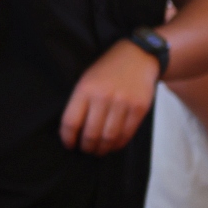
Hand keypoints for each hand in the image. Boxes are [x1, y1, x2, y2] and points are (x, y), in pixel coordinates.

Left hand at [60, 39, 159, 154]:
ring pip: (109, 137)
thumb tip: (73, 132)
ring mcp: (123, 103)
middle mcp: (103, 96)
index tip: (69, 144)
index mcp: (85, 89)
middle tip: (85, 150)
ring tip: (98, 151)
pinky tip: (113, 145)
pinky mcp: (139, 108)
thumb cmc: (106, 71)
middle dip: (86, 147)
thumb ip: (79, 103)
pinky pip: (127, 133)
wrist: (137, 56)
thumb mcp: (86, 80)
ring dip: (102, 149)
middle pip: (91, 133)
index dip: (68, 138)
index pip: (71, 122)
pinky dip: (118, 144)